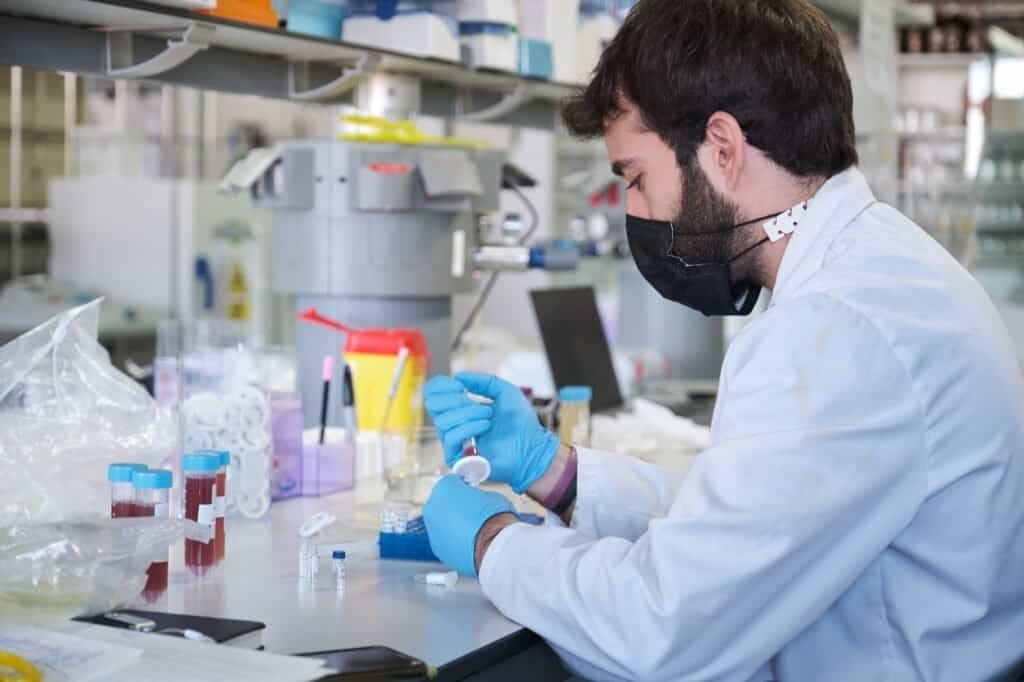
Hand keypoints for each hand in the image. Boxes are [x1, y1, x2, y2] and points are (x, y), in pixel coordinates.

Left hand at [423, 475, 516, 576]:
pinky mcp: (438, 548)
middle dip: (454, 505)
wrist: (495, 546)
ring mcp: (432, 529)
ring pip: (441, 522)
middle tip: (472, 510)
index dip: (463, 485)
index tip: (471, 491)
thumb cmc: (495, 517)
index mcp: (444, 487)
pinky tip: (469, 542)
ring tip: (472, 529)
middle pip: (442, 501)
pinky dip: (454, 539)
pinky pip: (445, 539)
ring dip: (453, 523)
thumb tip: (477, 501)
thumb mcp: (489, 495)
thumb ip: (476, 495)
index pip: (451, 481)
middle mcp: (432, 506)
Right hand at [424, 372, 560, 493]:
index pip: (433, 395)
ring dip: (468, 414)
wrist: (532, 447)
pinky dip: (468, 427)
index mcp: (461, 409)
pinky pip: (450, 438)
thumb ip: (482, 381)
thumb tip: (458, 377)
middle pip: (433, 405)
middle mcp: (454, 425)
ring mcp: (455, 443)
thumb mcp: (504, 391)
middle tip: (473, 401)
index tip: (458, 385)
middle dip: (454, 399)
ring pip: (442, 421)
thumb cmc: (521, 422)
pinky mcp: (458, 459)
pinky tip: (485, 426)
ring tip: (489, 416)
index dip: (440, 385)